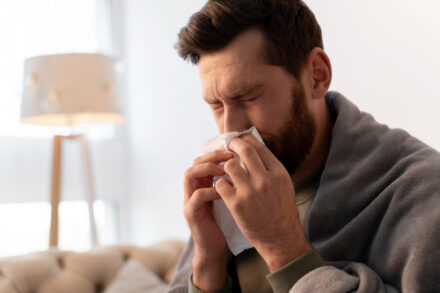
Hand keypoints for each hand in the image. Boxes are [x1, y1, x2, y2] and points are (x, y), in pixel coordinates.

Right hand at [183, 150, 232, 289]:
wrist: (215, 249)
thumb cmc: (225, 222)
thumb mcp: (229, 198)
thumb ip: (231, 182)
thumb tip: (248, 164)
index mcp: (202, 184)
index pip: (204, 159)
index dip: (217, 153)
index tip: (234, 151)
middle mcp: (192, 189)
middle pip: (195, 162)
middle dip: (212, 156)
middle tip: (230, 156)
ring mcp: (189, 201)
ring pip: (190, 174)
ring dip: (208, 168)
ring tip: (225, 170)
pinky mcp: (191, 213)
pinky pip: (197, 195)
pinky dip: (212, 190)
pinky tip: (226, 191)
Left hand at [215, 135, 311, 271]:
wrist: (281, 238)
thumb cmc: (282, 211)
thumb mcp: (284, 185)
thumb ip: (270, 168)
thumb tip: (255, 150)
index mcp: (278, 173)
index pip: (259, 147)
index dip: (246, 140)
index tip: (239, 140)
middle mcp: (265, 179)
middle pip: (244, 150)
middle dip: (233, 145)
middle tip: (228, 146)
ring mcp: (250, 192)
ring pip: (230, 165)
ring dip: (225, 166)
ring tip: (225, 171)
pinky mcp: (237, 204)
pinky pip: (221, 184)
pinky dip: (220, 183)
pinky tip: (223, 187)